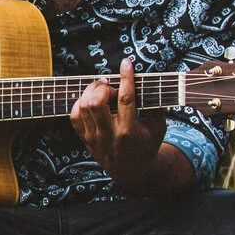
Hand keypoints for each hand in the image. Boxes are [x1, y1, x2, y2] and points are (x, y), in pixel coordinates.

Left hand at [70, 56, 167, 191]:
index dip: (126, 78)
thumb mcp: (159, 127)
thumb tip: (147, 81)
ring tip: (103, 91)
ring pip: (83, 106)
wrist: (132, 171)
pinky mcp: (85, 138)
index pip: (125, 99)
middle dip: (104, 88)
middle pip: (97, 102)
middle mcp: (109, 134)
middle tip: (112, 88)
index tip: (126, 63)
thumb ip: (155, 105)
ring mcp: (94, 137)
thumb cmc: (148, 144)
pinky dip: (81, 103)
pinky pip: (75, 115)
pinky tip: (93, 100)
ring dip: (92, 92)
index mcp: (129, 131)